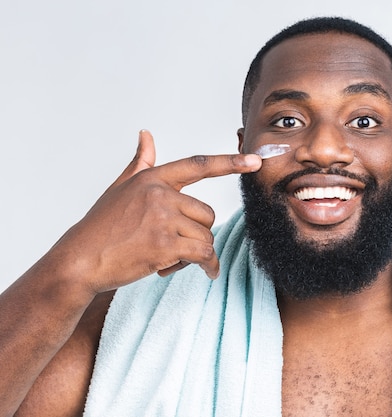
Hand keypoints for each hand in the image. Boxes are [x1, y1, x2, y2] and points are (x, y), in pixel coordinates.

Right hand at [46, 130, 260, 294]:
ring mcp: (163, 218)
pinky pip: (204, 253)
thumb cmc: (101, 226)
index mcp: (152, 179)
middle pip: (206, 213)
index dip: (229, 162)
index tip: (255, 160)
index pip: (198, 166)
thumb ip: (140, 163)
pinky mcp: (166, 244)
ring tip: (169, 257)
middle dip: (197, 232)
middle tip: (172, 245)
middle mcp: (160, 194)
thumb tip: (146, 134)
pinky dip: (208, 265)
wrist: (80, 260)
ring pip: (206, 235)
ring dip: (195, 251)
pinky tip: (205, 272)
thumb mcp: (120, 188)